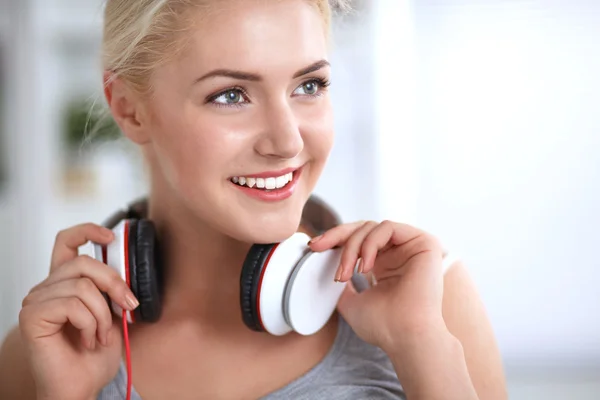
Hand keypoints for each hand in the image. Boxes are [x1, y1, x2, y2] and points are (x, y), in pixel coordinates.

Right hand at [18, 223, 138, 399]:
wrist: (82, 386)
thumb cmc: (95, 355)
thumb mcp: (112, 313)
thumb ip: (113, 288)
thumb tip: (126, 268)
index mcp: (64, 283)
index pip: (66, 242)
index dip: (87, 231)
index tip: (110, 235)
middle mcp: (46, 288)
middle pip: (84, 262)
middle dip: (114, 283)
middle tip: (127, 306)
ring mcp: (36, 301)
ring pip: (83, 286)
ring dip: (103, 314)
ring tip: (101, 335)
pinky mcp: (32, 316)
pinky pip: (73, 304)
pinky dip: (90, 324)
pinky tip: (89, 340)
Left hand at [308, 220, 447, 353]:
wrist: (405, 338)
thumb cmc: (383, 327)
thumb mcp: (351, 303)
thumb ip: (343, 286)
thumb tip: (334, 274)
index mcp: (386, 264)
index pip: (359, 240)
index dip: (334, 239)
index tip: (313, 247)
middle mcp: (399, 253)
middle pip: (363, 228)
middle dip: (337, 236)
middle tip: (318, 247)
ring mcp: (411, 247)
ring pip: (372, 227)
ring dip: (352, 247)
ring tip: (345, 274)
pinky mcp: (424, 243)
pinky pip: (388, 227)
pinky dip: (370, 244)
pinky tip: (366, 267)